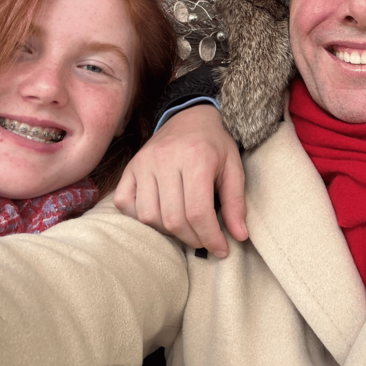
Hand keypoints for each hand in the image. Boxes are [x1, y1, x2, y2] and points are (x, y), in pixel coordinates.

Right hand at [114, 104, 246, 256]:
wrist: (191, 116)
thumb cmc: (215, 144)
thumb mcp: (234, 168)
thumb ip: (236, 202)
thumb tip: (240, 236)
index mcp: (195, 158)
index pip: (198, 212)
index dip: (210, 237)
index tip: (221, 250)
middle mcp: (165, 160)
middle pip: (173, 218)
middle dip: (192, 239)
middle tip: (205, 240)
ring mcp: (143, 163)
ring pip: (148, 216)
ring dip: (168, 232)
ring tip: (186, 228)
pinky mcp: (129, 168)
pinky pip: (125, 204)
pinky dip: (141, 219)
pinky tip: (160, 216)